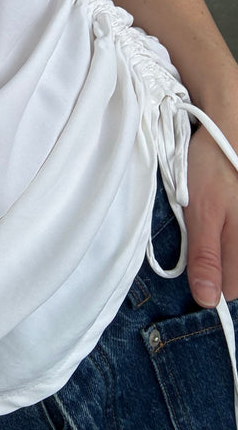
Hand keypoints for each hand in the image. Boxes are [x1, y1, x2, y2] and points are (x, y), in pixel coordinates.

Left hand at [184, 120, 237, 306]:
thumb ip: (206, 257)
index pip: (230, 289)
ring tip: (221, 216)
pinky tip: (231, 210)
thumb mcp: (201, 213)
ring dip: (230, 245)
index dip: (208, 277)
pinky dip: (234, 227)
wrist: (232, 128)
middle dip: (222, 259)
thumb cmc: (214, 168)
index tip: (195, 256)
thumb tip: (208, 300)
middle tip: (207, 229)